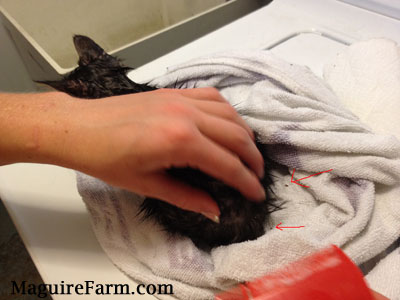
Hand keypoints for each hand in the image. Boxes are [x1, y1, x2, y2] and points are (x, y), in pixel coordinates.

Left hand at [28, 88, 264, 218]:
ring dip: (244, 133)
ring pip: (229, 113)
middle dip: (253, 159)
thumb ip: (186, 197)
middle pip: (236, 136)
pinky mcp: (174, 92)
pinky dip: (227, 111)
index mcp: (180, 141)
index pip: (227, 164)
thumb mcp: (147, 184)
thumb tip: (215, 209)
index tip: (258, 194)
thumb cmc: (106, 159)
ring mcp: (181, 99)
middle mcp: (187, 115)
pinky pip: (212, 97)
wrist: (79, 127)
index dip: (246, 182)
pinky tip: (227, 123)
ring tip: (248, 152)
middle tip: (257, 176)